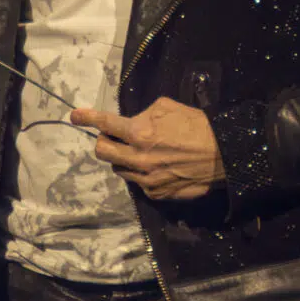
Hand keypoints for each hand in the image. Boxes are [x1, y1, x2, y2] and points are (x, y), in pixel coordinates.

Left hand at [70, 97, 224, 200]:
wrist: (224, 155)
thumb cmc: (198, 126)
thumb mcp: (169, 107)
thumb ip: (145, 113)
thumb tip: (133, 119)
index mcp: (140, 133)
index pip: (106, 124)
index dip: (88, 118)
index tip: (75, 116)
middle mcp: (138, 157)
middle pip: (102, 152)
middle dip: (103, 142)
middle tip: (113, 137)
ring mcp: (146, 179)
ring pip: (118, 169)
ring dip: (122, 158)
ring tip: (140, 152)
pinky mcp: (156, 193)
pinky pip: (137, 183)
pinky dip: (140, 173)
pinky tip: (155, 166)